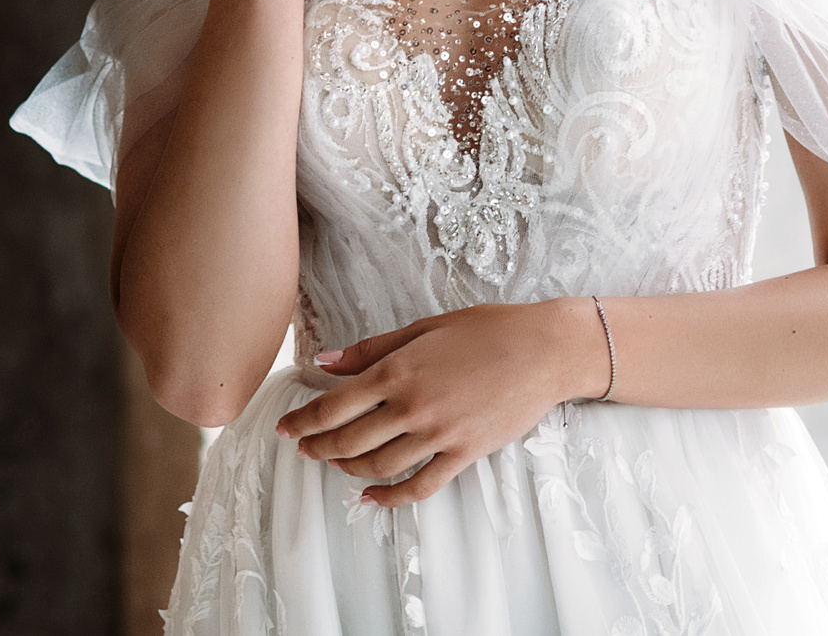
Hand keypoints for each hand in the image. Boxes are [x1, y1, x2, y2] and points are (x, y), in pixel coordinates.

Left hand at [274, 299, 609, 508]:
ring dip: (347, 470)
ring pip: (378, 466)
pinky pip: (420, 486)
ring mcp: (439, 435)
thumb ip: (372, 350)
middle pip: (348, 440)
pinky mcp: (464, 454)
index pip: (333, 405)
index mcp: (397, 371)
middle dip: (317, 447)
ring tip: (333, 464)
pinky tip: (371, 499)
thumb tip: (325, 362)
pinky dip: (391, 498)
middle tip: (302, 448)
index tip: (284, 427)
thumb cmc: (486, 329)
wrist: (544, 350)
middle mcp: (412, 407)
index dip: (302, 420)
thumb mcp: (423, 328)